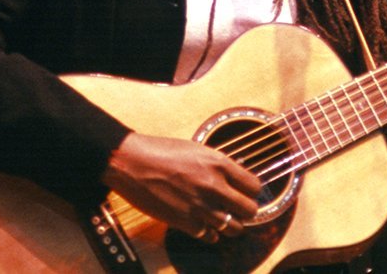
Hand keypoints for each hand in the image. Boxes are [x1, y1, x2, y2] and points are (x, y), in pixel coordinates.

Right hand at [101, 132, 260, 242]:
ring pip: (234, 228)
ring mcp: (200, 206)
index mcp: (218, 163)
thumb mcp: (196, 150)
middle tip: (238, 208)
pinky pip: (210, 236)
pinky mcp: (185, 222)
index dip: (252, 191)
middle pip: (250, 210)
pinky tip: (205, 225)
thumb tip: (233, 176)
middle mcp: (213, 186)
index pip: (254, 186)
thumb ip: (217, 165)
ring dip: (231, 224)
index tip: (246, 193)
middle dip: (246, 210)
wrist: (132, 162)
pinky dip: (210, 233)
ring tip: (224, 219)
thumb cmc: (160, 151)